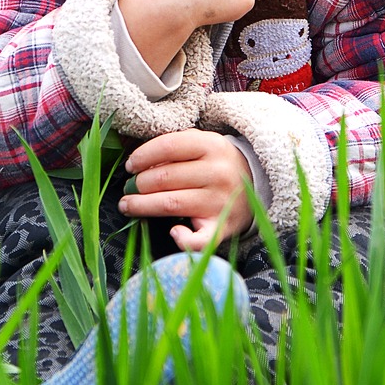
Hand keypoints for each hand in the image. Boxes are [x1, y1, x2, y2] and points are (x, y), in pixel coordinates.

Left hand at [118, 129, 253, 249]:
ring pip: (170, 204)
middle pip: (165, 178)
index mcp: (212, 146)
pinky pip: (199, 240)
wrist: (257, 186)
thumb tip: (137, 163)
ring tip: (127, 205)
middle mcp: (218, 173)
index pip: (168, 146)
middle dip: (138, 183)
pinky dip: (183, 239)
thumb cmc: (216, 164)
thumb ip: (174, 147)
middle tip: (127, 188)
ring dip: (141, 206)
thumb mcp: (202, 144)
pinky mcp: (222, 228)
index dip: (142, 156)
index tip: (130, 165)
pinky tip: (173, 232)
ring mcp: (220, 202)